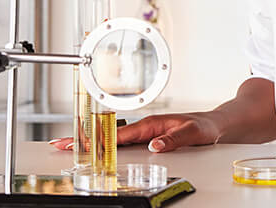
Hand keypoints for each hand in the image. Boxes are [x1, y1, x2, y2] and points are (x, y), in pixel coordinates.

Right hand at [48, 112, 221, 153]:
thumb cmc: (206, 126)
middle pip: (109, 135)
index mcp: (151, 124)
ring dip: (91, 142)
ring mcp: (146, 133)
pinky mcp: (149, 138)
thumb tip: (155, 146)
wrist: (216, 123)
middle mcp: (145, 127)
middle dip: (84, 139)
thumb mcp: (193, 134)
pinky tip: (96, 151)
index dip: (97, 141)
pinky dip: (106, 146)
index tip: (77, 144)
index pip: (118, 135)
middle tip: (59, 145)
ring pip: (113, 138)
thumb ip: (174, 140)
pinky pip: (123, 143)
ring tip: (69, 147)